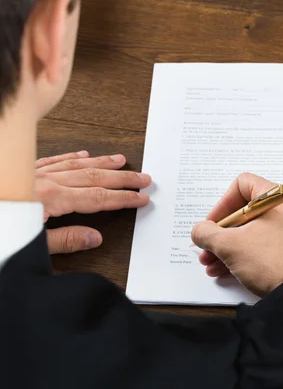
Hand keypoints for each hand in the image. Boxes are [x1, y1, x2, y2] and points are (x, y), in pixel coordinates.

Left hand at [35, 151, 151, 253]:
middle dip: (122, 178)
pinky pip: (53, 160)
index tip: (141, 198)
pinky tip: (83, 154)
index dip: (122, 198)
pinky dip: (70, 157)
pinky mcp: (25, 172)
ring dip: (101, 163)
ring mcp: (35, 174)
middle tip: (142, 178)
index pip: (97, 198)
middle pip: (93, 177)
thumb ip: (64, 241)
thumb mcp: (31, 242)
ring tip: (120, 160)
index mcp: (51, 199)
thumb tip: (95, 238)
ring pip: (76, 165)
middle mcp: (45, 181)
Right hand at [191, 173, 282, 296]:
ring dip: (226, 246)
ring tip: (210, 263)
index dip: (222, 203)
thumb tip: (199, 231)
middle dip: (220, 232)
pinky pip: (261, 244)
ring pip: (250, 230)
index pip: (243, 184)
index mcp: (278, 198)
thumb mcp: (230, 245)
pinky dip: (241, 254)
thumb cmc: (271, 263)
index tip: (212, 224)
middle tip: (206, 246)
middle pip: (244, 211)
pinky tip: (223, 270)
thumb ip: (207, 233)